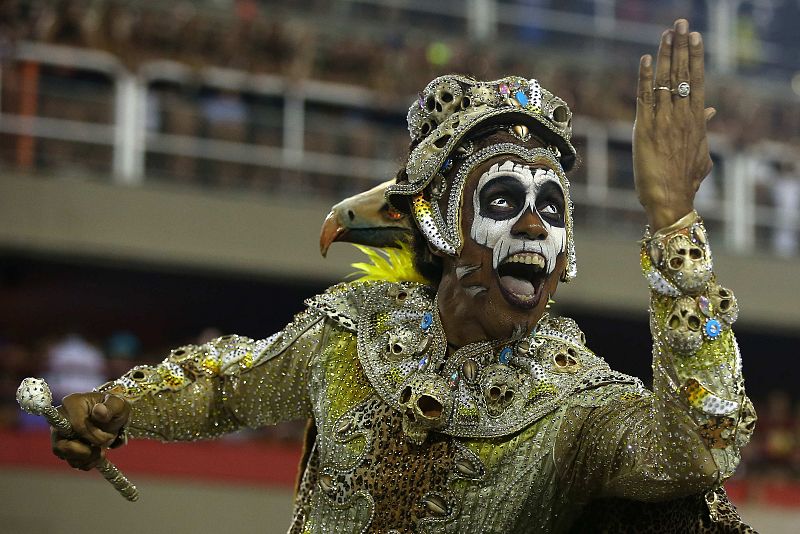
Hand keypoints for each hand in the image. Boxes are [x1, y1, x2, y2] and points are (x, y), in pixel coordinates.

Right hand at [51, 392, 129, 470]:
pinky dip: (86, 463)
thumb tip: (99, 411)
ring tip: (101, 452)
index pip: (77, 426)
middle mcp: (61, 418)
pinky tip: (97, 456)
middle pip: (62, 444)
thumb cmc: (114, 408)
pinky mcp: (64, 446)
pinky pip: (70, 460)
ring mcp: (60, 434)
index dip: (93, 436)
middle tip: (101, 450)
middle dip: (85, 451)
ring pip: (64, 454)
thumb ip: (110, 407)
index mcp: (72, 403)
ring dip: (86, 459)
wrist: (113, 417)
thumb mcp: (118, 405)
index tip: (109, 438)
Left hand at [633, 19, 715, 229]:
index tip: (695, 37)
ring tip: (666, 33)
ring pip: (666, 82)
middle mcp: (682, 117)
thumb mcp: (700, 153)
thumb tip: (711, 111)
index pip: (697, 81)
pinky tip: (647, 58)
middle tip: (680, 23)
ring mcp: (664, 122)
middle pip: (683, 74)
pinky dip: (646, 77)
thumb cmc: (683, 181)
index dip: (696, 57)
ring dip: (666, 55)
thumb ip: (704, 130)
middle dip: (681, 47)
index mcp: (696, 121)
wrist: (670, 199)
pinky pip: (645, 98)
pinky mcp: (645, 129)